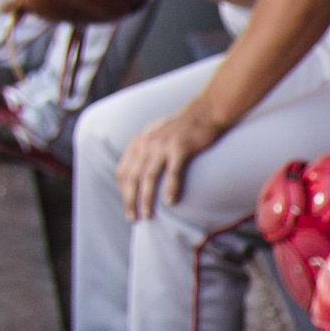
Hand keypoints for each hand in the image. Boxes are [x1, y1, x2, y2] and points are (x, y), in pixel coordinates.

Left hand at [116, 99, 226, 219]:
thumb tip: (143, 174)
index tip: (129, 207)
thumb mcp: (158, 136)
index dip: (124, 192)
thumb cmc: (184, 128)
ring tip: (147, 215)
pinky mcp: (181, 148)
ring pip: (148, 176)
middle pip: (133, 177)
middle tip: (133, 218)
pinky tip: (170, 202)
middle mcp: (147, 143)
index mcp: (139, 142)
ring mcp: (163, 145)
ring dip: (146, 198)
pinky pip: (173, 171)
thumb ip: (147, 152)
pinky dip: (170, 187)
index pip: (124, 171)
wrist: (205, 112)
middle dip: (130, 200)